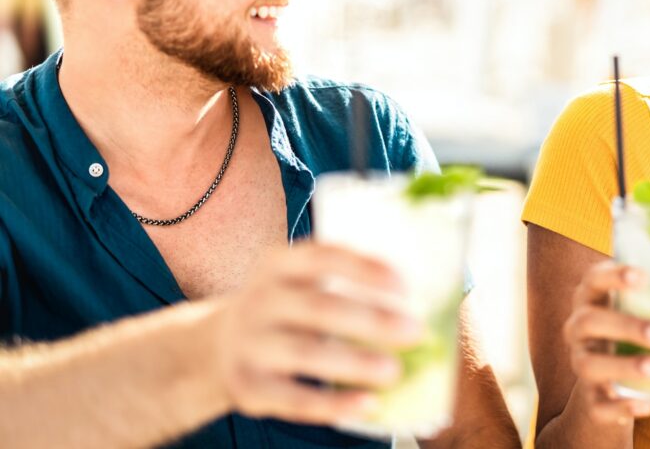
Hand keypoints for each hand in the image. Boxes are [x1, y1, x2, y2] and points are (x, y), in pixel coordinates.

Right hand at [211, 242, 423, 425]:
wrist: (215, 347)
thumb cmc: (284, 308)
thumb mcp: (298, 281)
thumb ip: (343, 282)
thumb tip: (423, 298)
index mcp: (278, 263)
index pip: (322, 257)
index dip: (364, 268)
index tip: (404, 285)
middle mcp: (259, 300)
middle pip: (319, 307)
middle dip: (371, 319)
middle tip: (415, 331)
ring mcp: (249, 345)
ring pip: (307, 354)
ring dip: (355, 363)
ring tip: (395, 371)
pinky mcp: (248, 387)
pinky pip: (295, 399)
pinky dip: (334, 403)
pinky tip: (368, 403)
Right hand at [563, 261, 649, 424]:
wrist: (610, 386)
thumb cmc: (637, 339)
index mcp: (595, 298)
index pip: (594, 278)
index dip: (614, 275)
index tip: (643, 276)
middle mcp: (579, 328)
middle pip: (589, 321)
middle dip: (627, 326)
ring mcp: (580, 363)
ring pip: (588, 364)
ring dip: (626, 365)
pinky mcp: (589, 399)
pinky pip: (598, 404)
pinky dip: (623, 405)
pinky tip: (649, 404)